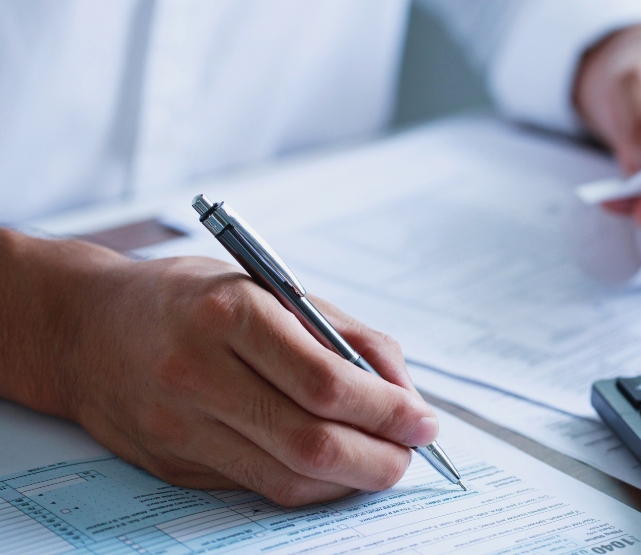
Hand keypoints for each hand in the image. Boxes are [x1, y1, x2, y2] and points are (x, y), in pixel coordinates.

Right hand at [0, 232, 435, 505]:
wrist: (83, 328)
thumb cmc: (190, 299)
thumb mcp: (270, 288)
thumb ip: (344, 335)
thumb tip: (403, 391)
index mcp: (231, 314)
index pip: (326, 382)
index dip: (387, 411)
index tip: (423, 421)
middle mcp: (198, 373)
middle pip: (310, 441)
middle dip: (379, 458)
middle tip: (411, 453)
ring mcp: (180, 425)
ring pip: (286, 477)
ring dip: (350, 480)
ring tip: (384, 463)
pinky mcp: (172, 462)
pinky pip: (257, 487)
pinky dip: (309, 486)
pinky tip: (335, 470)